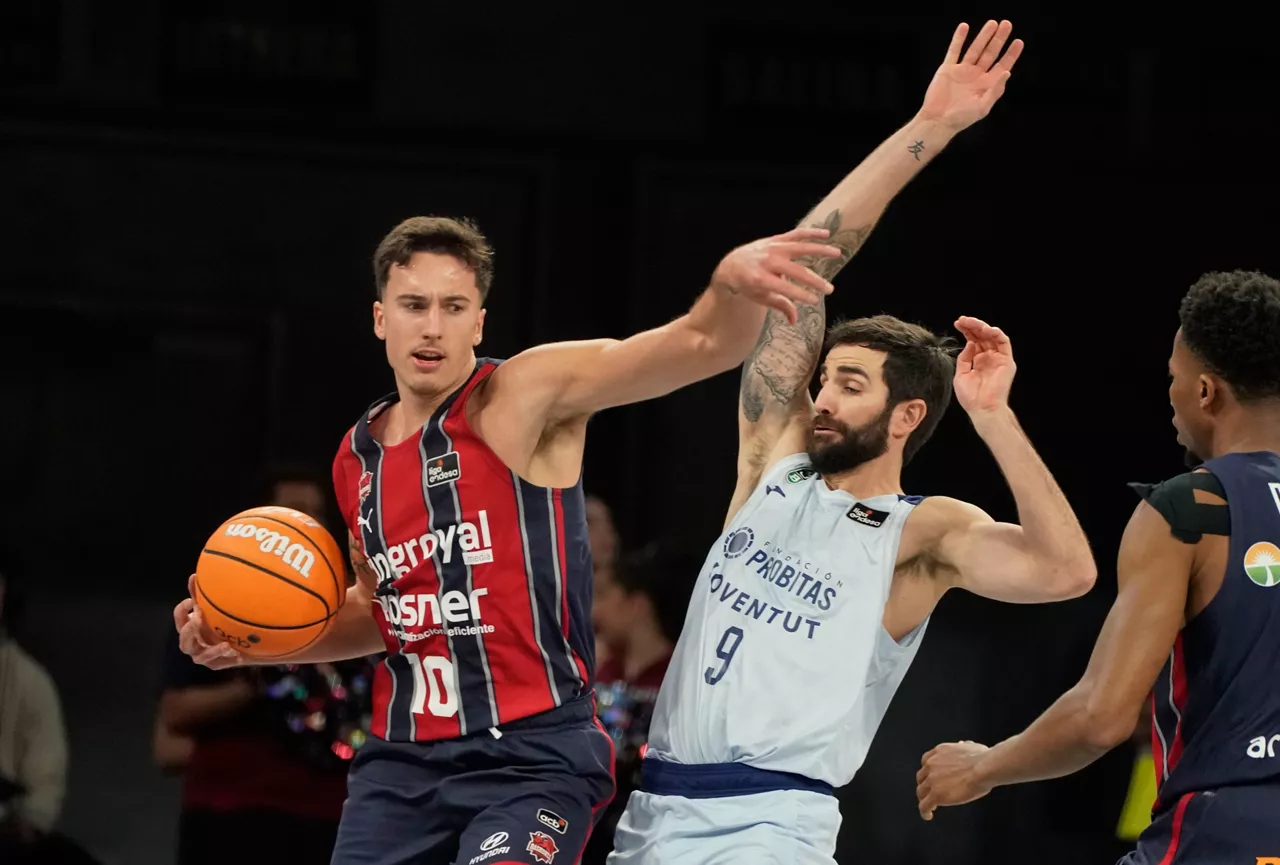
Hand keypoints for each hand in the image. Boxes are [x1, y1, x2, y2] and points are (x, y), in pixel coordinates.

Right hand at [174, 575, 244, 669]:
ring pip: (200, 657)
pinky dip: (228, 659)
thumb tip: (194, 575)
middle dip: (189, 630)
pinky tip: (239, 654)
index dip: (182, 610)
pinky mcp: (214, 664)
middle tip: (200, 618)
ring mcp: (202, 656)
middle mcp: (192, 643)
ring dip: (212, 650)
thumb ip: (201, 595)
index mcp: (188, 627)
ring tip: (226, 644)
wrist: (238, 641)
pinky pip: (219, 664)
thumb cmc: (219, 622)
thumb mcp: (211, 609)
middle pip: (184, 640)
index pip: (178, 618)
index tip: (192, 601)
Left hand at [710, 227, 841, 324]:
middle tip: (829, 290)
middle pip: (796, 271)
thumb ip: (780, 306)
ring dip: (820, 250)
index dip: (801, 295)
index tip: (815, 301)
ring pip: (800, 247)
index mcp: (760, 279)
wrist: (731, 265)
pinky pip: (795, 234)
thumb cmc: (747, 285)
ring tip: (837, 253)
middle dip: (814, 281)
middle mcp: (766, 261)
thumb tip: (794, 322)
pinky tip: (826, 234)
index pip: (785, 288)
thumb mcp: (760, 298)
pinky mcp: (775, 239)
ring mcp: (772, 247)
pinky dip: (810, 233)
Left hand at [917, 740, 992, 819]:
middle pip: (921, 777)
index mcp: (939, 752)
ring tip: (930, 807)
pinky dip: (924, 812)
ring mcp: (932, 780)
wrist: (984, 768)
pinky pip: (924, 805)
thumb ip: (964, 747)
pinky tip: (928, 816)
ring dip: (924, 799)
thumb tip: (965, 745)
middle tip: (931, 792)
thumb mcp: (970, 746)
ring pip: (921, 792)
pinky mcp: (936, 794)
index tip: (932, 777)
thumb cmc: (983, 758)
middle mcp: (931, 764)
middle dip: (926, 785)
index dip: (928, 771)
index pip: (926, 762)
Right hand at [919, 20, 1023, 132]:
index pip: (1002, 65)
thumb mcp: (982, 107)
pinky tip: (964, 27)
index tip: (1018, 41)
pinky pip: (954, 51)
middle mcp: (976, 75)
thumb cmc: (960, 118)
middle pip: (990, 53)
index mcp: (986, 84)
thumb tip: (1007, 72)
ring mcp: (962, 71)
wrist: (937, 121)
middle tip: (1006, 25)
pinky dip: (958, 39)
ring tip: (992, 23)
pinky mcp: (947, 69)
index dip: (1011, 54)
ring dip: (983, 36)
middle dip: (999, 39)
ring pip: (975, 49)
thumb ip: (995, 90)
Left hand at [952, 316, 1015, 415]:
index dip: (966, 331)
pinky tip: (986, 329)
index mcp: (978, 361)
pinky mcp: (1007, 361)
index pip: (973, 340)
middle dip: (972, 326)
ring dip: (982, 326)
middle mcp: (988, 358)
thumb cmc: (971, 397)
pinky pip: (1004, 343)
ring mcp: (998, 358)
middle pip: (982, 336)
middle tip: (962, 319)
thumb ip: (964, 358)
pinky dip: (996, 333)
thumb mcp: (961, 374)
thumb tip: (969, 343)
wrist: (982, 409)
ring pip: (992, 336)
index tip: (957, 323)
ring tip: (971, 322)